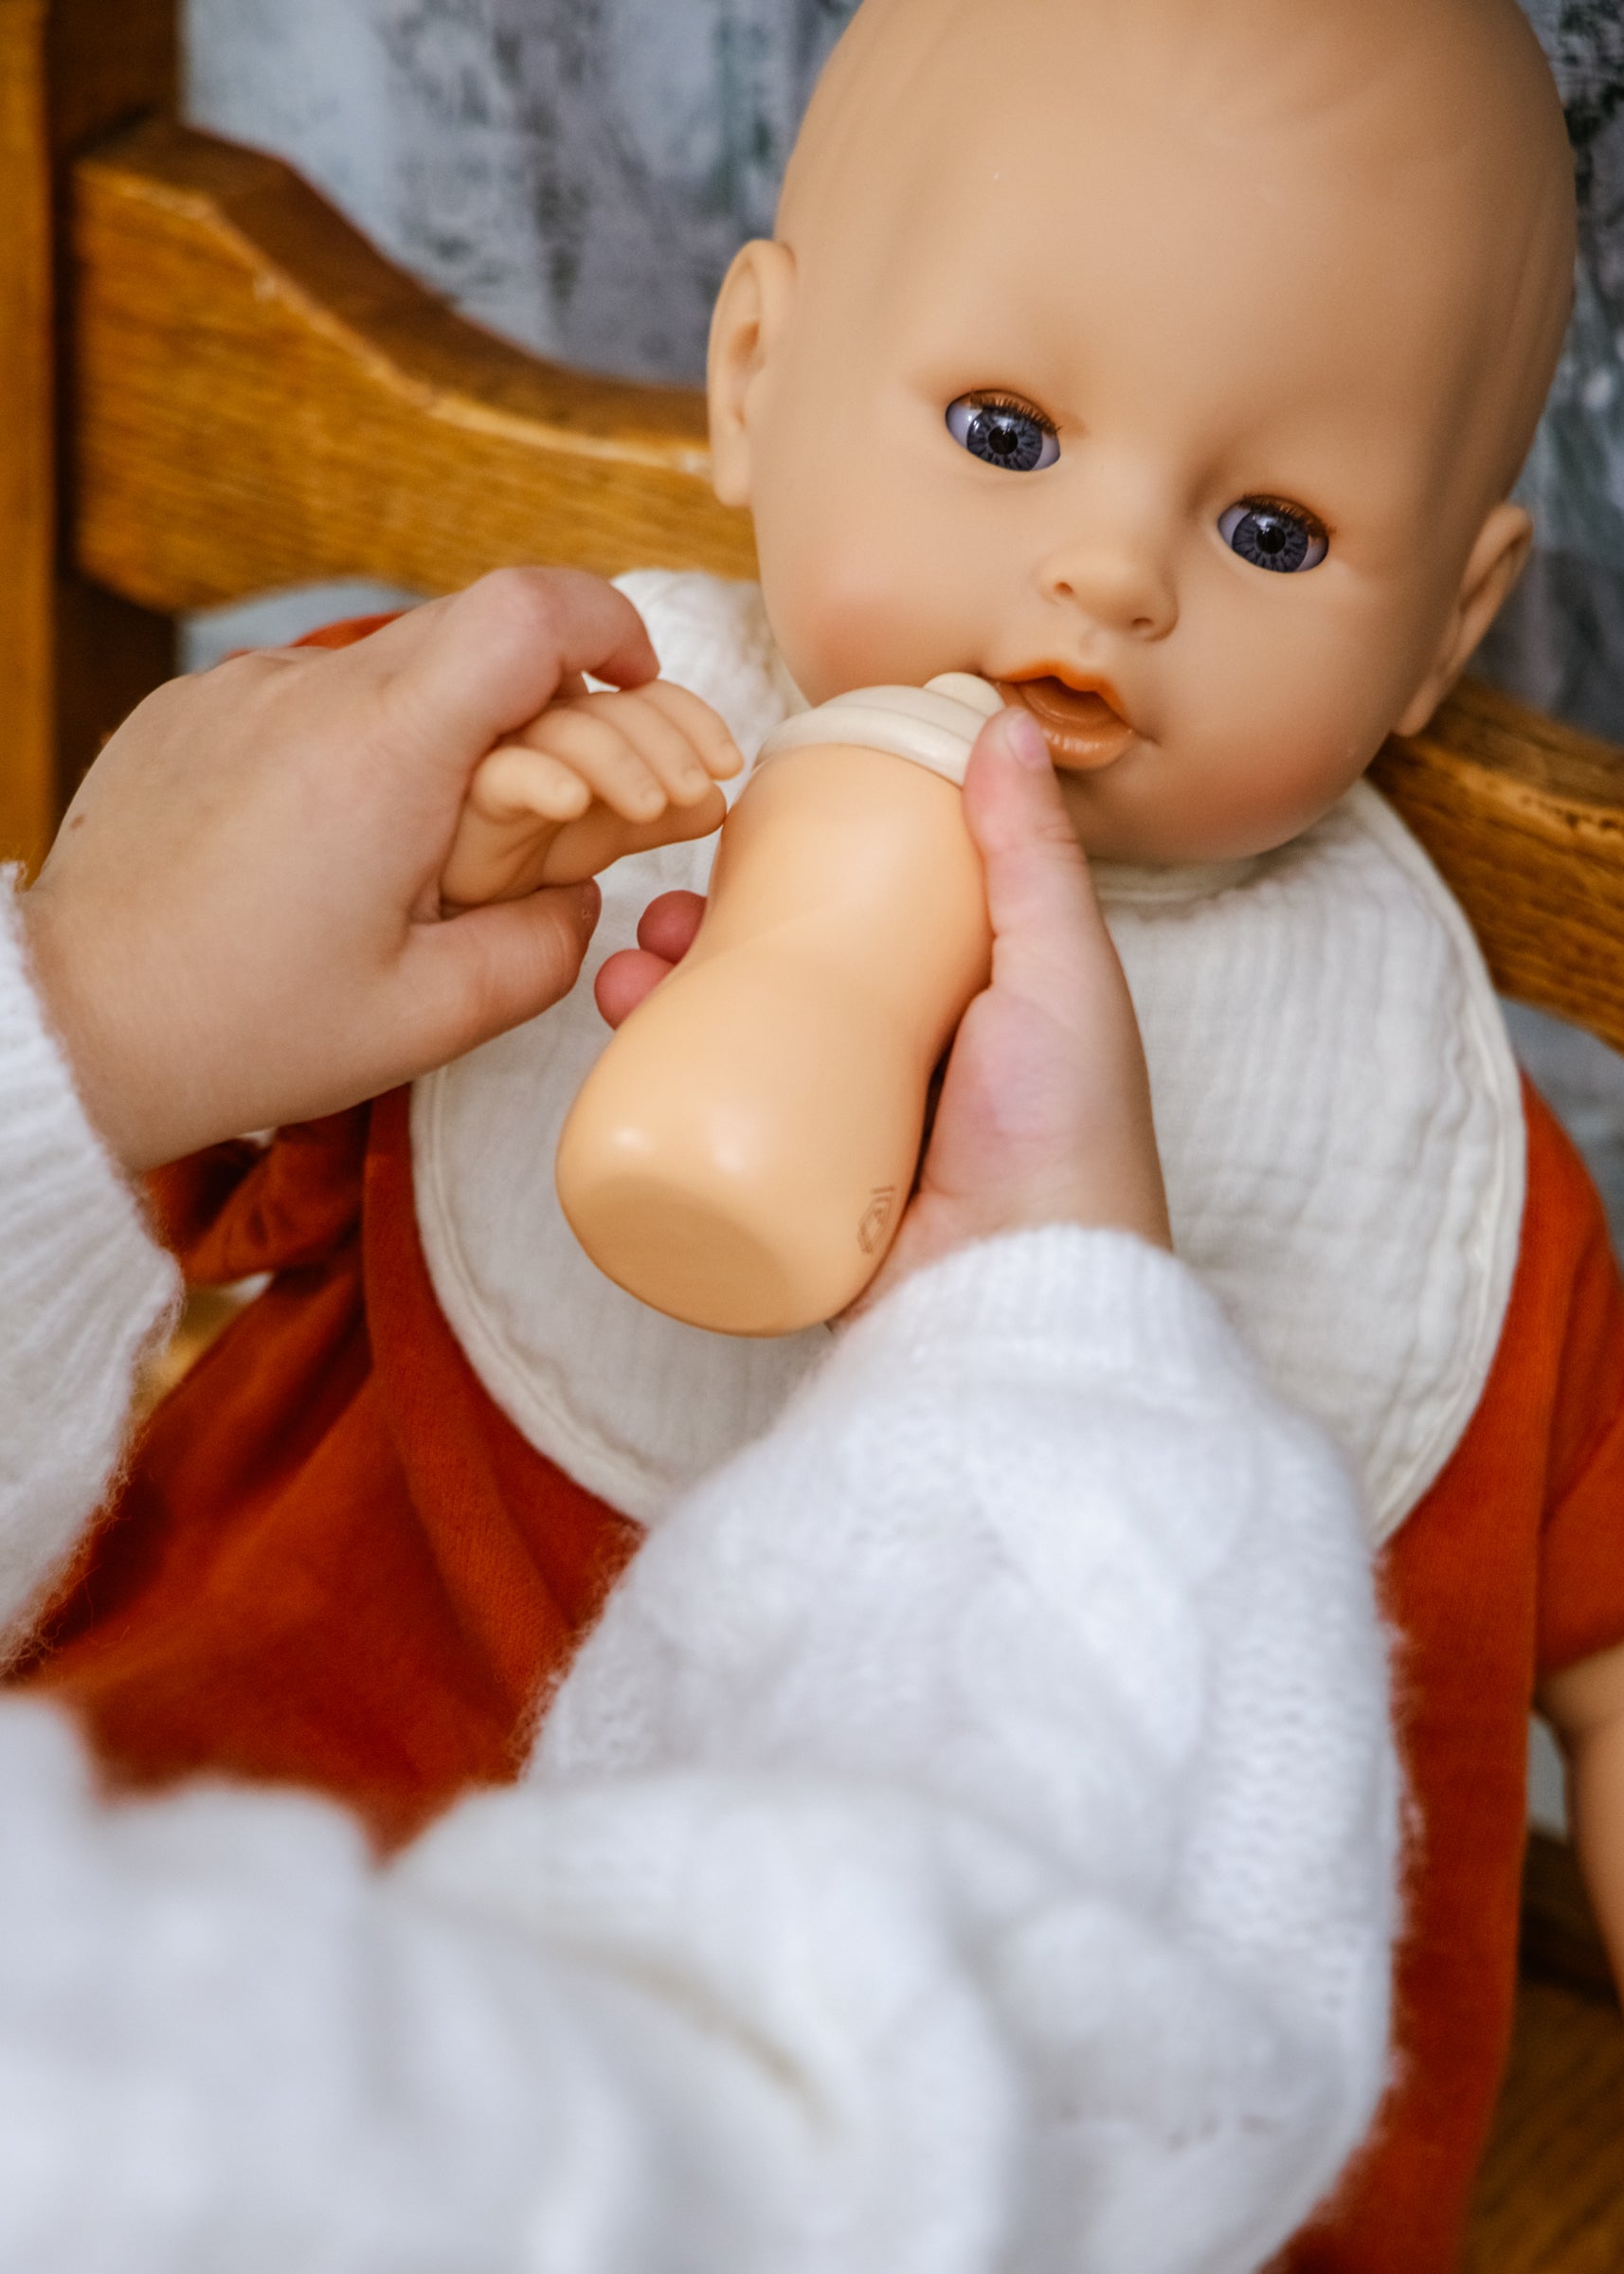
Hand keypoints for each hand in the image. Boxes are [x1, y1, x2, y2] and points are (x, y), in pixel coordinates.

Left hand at [24, 568, 656, 1171]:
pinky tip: (327, 845)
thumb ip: (545, 948)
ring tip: (421, 845)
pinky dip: (352, 746)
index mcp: (386, 751)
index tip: (636, 681)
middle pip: (470, 632)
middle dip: (538, 698)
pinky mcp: (189, 710)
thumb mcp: (430, 1019)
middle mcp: (310, 690)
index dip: (608, 627)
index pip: (531, 611)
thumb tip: (580, 900)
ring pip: (387, 668)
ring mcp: (240, 690)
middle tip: (553, 794)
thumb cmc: (244, 1030)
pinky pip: (306, 698)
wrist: (74, 1027)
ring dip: (438, 730)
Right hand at [441, 682, 741, 906]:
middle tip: (695, 787)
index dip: (690, 717)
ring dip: (615, 760)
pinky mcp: (460, 798)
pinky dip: (542, 781)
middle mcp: (535, 724)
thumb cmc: (528, 859)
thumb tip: (717, 800)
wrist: (459, 916)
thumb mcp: (610, 831)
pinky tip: (575, 803)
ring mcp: (495, 754)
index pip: (639, 693)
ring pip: (559, 728)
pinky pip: (502, 774)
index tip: (728, 763)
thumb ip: (663, 811)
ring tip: (652, 807)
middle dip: (662, 740)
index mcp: (575, 722)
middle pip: (603, 703)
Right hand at [597, 702, 1171, 1292]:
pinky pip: (716, 1142)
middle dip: (703, 940)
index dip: (790, 876)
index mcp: (964, 1009)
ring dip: (664, 1007)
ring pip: (736, 1055)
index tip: (735, 837)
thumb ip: (1033, 854)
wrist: (1028, 1297)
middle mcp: (901, 1070)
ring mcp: (844, 1140)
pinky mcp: (795, 1206)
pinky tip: (623, 1063)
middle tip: (659, 918)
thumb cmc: (1068, 1135)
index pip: (862, 921)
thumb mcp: (1060, 971)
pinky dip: (658, 1098)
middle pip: (781, 983)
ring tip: (626, 980)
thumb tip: (1004, 723)